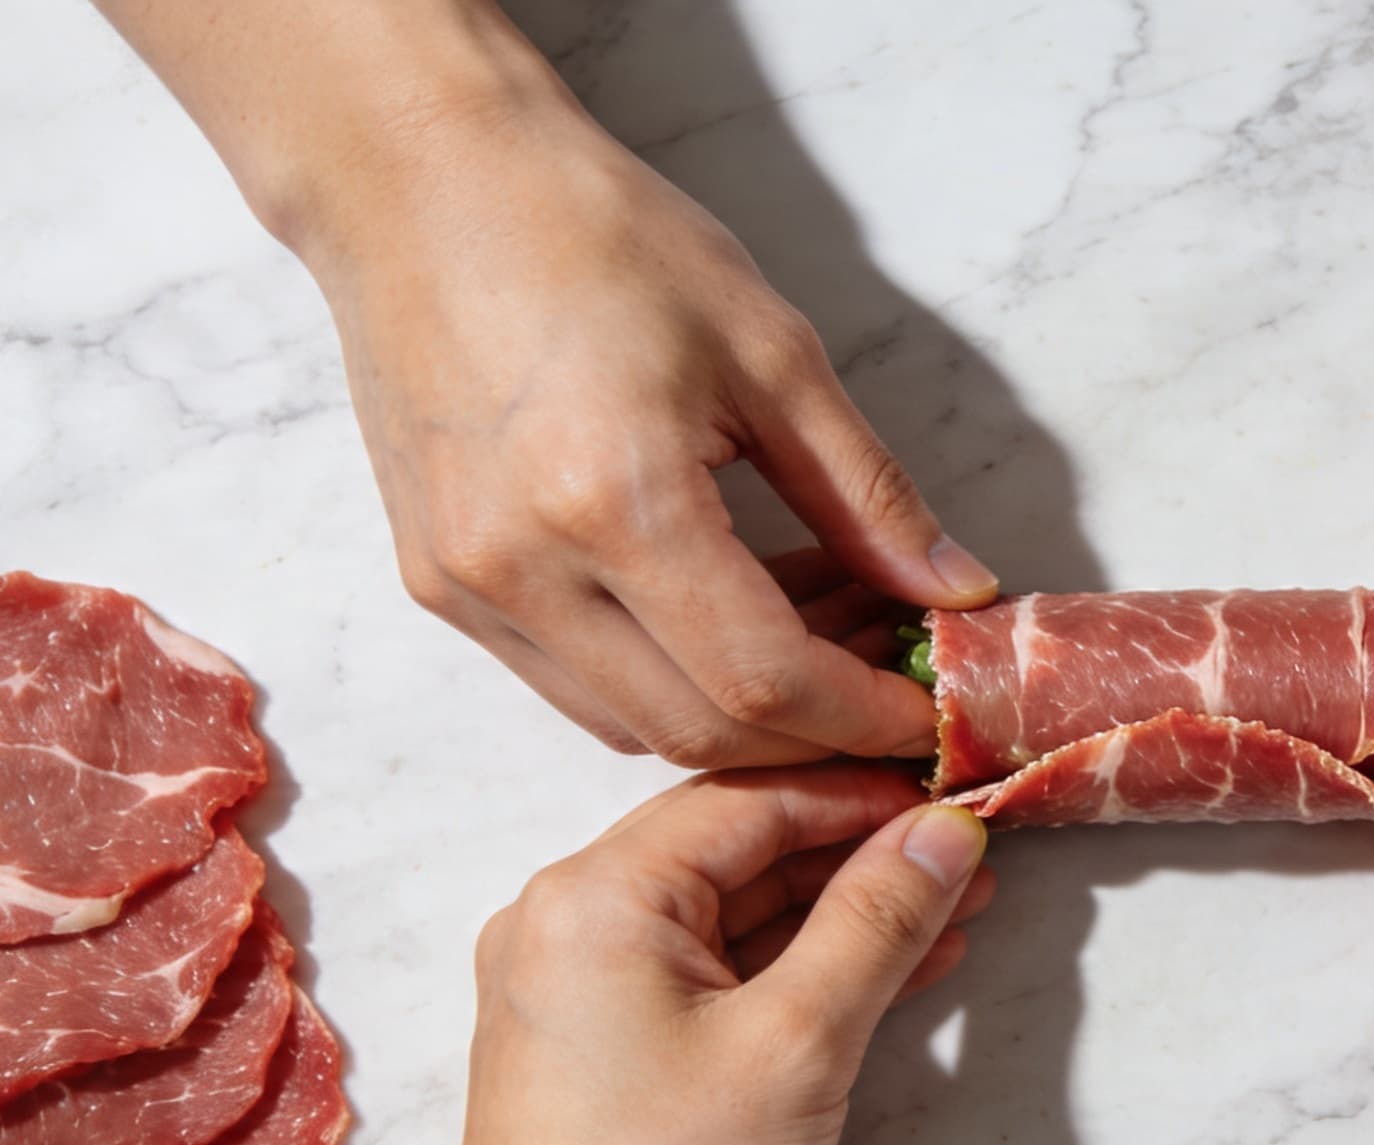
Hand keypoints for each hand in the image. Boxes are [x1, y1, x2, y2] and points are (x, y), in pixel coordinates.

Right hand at [303, 78, 996, 766]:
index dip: (862, 715)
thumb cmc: (596, 235)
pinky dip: (664, 679)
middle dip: (813, 734)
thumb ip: (866, 493)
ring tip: (820, 633)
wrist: (422, 181)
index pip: (764, 681)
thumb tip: (951, 589)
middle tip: (889, 675)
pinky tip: (728, 612)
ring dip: (740, 714)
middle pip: (698, 731)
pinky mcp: (436, 584)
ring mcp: (465, 587)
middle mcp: (523, 568)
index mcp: (614, 501)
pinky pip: (571, 685)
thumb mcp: (770, 351)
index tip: (929, 711)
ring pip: (631, 725)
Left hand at [340, 767, 993, 1144]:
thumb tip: (944, 831)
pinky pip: (720, 977)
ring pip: (737, 917)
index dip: (866, 795)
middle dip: (863, 856)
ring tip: (956, 912)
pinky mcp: (612, 1052)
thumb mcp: (796, 1039)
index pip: (752, 799)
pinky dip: (803, 972)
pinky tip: (898, 972)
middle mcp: (574, 923)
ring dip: (845, 916)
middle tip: (969, 857)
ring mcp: (588, 991)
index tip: (958, 798)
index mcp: (595, 894)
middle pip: (742, 850)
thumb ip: (876, 920)